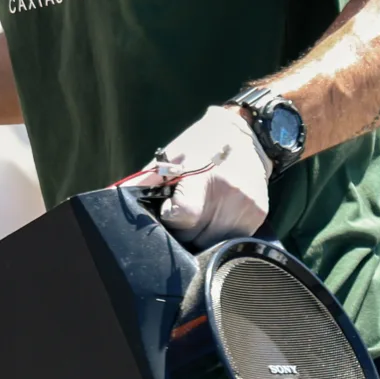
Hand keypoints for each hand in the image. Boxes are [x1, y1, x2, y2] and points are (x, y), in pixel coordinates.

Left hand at [146, 104, 272, 247]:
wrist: (245, 135)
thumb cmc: (200, 145)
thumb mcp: (171, 158)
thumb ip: (148, 183)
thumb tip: (121, 201)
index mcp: (202, 176)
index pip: (183, 216)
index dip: (171, 219)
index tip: (169, 211)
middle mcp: (229, 193)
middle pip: (196, 236)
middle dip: (184, 230)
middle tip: (182, 215)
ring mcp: (247, 206)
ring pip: (214, 243)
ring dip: (202, 237)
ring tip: (199, 217)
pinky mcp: (259, 215)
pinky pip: (233, 240)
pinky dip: (220, 235)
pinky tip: (216, 218)